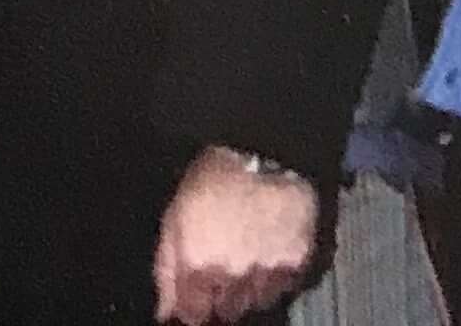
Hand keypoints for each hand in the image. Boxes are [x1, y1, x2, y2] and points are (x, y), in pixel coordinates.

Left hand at [153, 146, 317, 325]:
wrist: (266, 152)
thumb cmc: (213, 178)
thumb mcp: (174, 214)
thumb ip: (166, 267)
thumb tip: (164, 309)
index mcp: (198, 267)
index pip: (192, 317)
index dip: (191, 310)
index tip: (192, 301)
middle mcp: (232, 279)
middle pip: (224, 314)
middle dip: (218, 299)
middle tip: (219, 269)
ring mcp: (266, 277)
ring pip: (253, 305)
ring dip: (245, 290)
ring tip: (242, 254)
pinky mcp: (296, 269)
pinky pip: (281, 290)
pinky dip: (272, 279)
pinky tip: (265, 250)